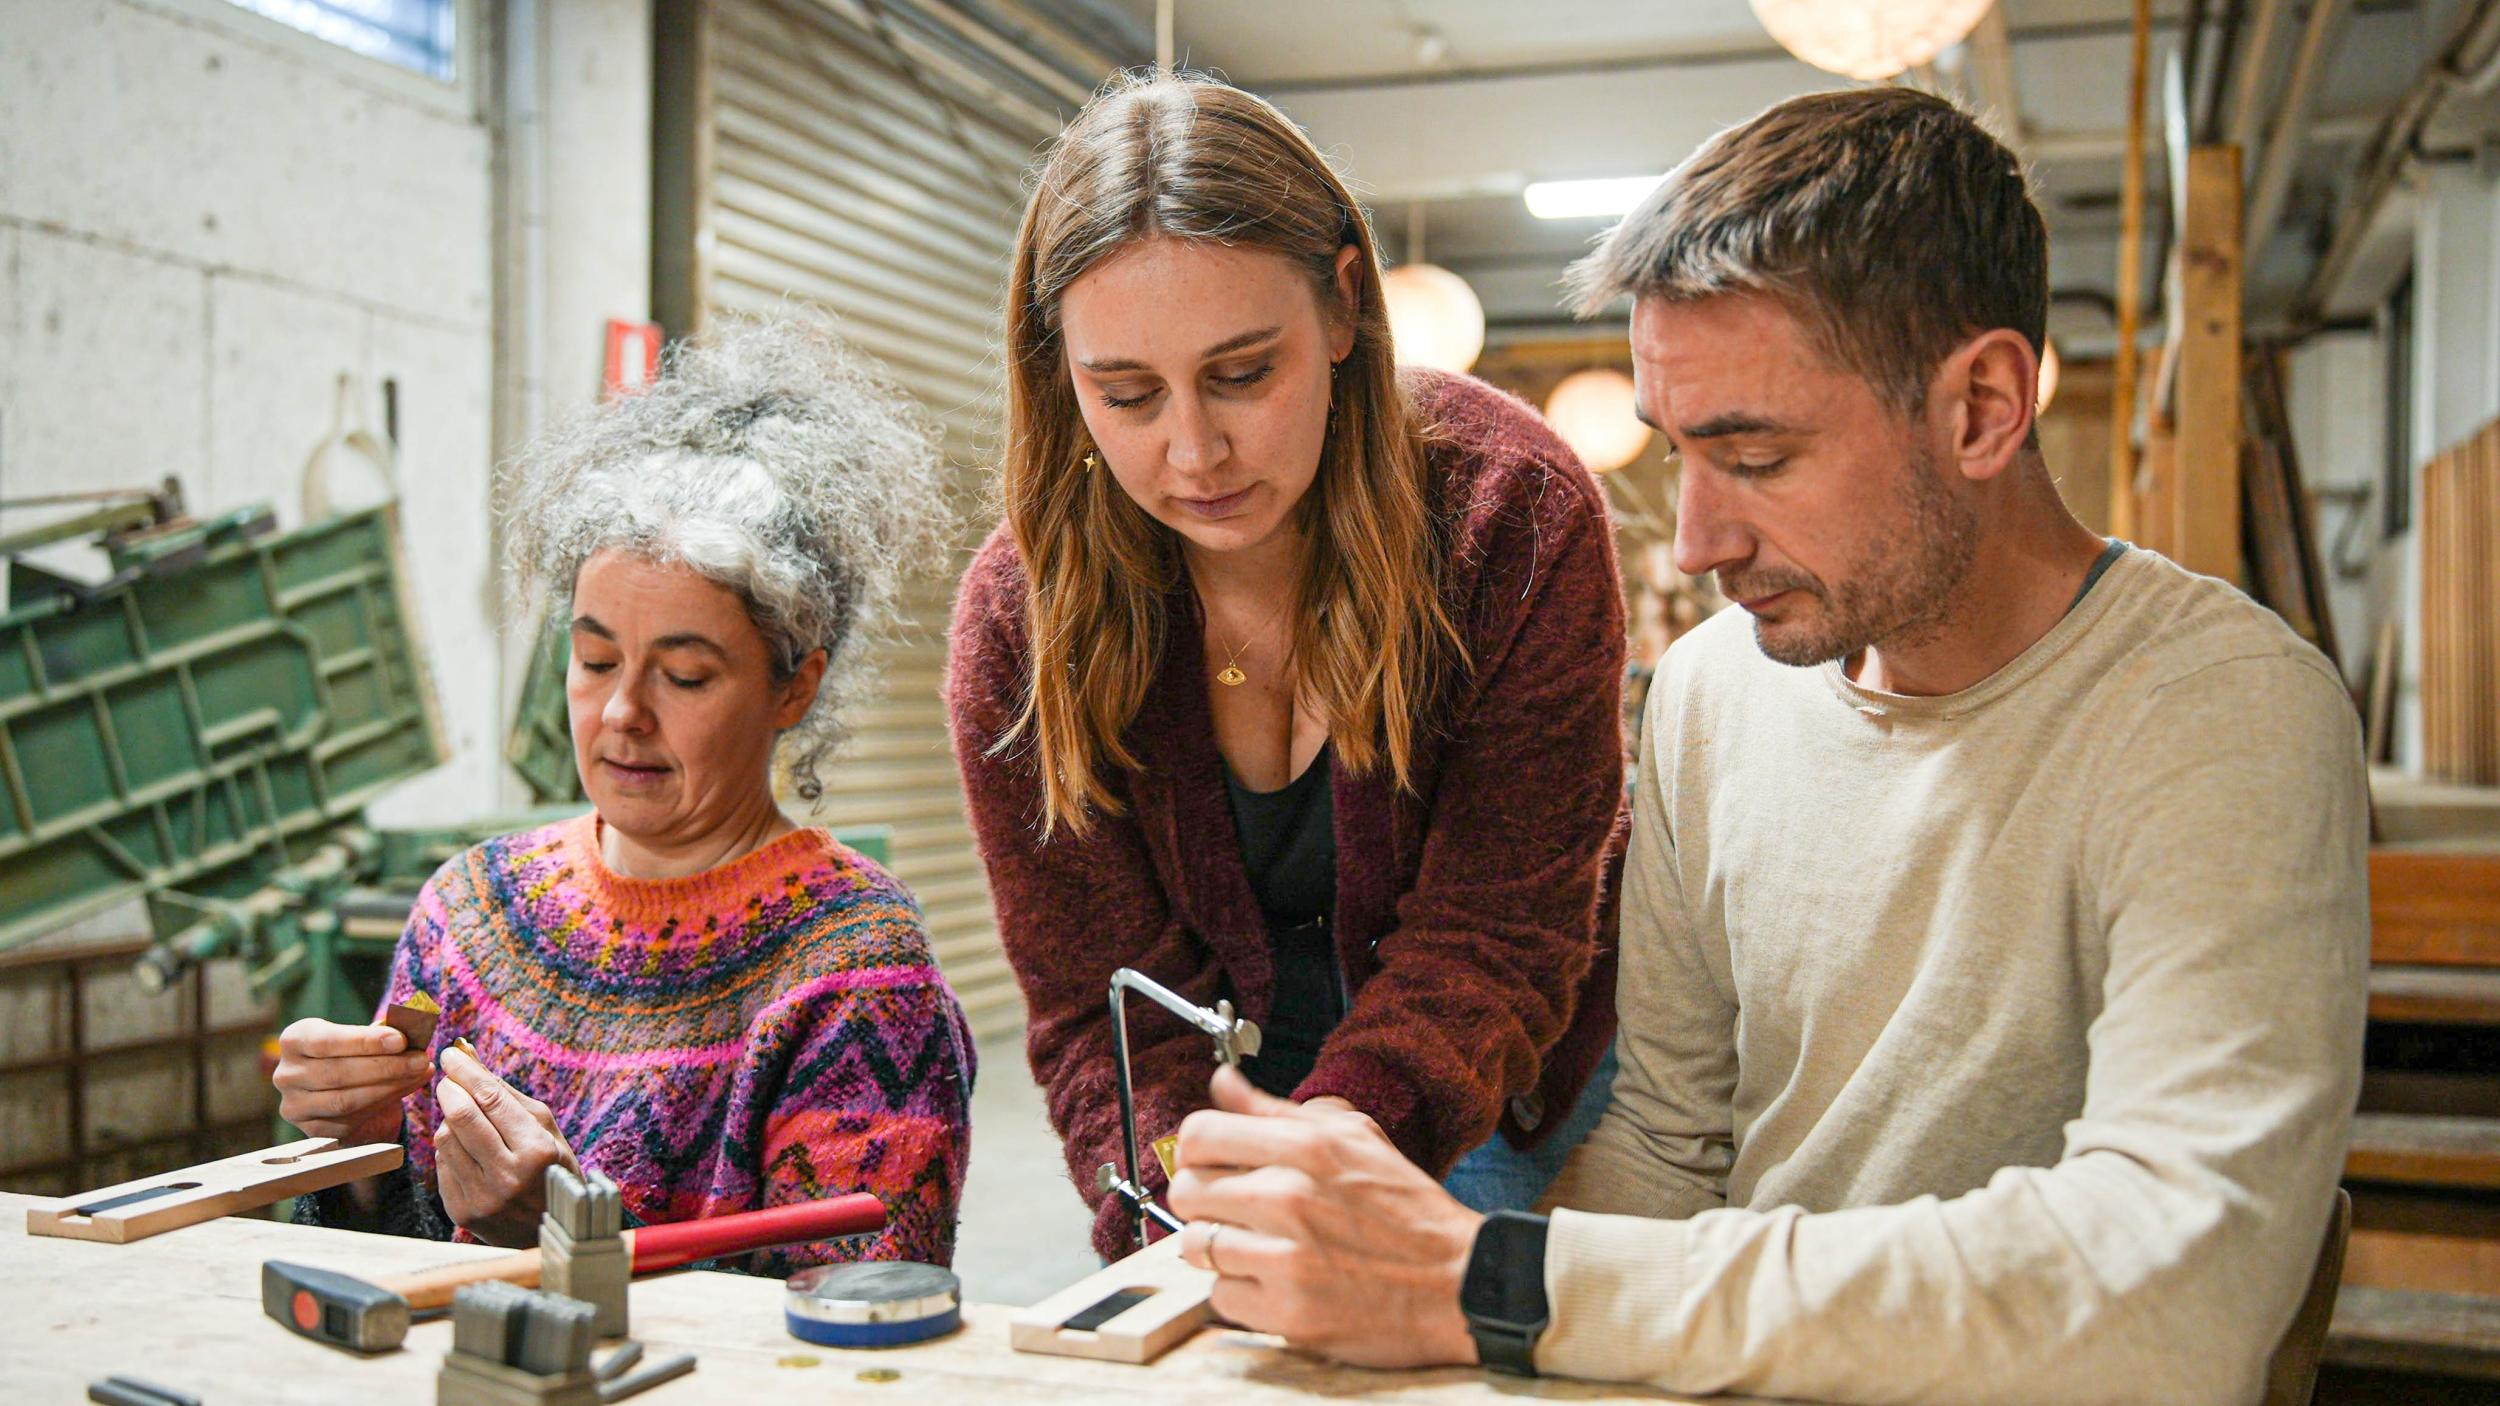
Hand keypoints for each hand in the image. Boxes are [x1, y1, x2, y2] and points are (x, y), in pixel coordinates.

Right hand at [273, 1018, 426, 1146]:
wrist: (344, 1089)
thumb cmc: (353, 1054)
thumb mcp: (362, 1036)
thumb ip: (382, 1031)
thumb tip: (412, 1026)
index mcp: (294, 1040)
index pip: (326, 1041)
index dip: (364, 1041)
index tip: (401, 1040)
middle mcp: (286, 1074)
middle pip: (337, 1073)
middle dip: (385, 1066)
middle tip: (420, 1059)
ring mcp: (296, 1106)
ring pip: (345, 1100)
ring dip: (390, 1086)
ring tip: (419, 1072)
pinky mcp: (313, 1129)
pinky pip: (351, 1120)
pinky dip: (384, 1104)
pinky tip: (406, 1088)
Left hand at [432, 1046, 579, 1246]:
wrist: (551, 1231)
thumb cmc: (552, 1170)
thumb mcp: (546, 1131)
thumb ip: (508, 1095)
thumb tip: (472, 1058)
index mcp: (536, 1151)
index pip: (491, 1099)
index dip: (467, 1071)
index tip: (452, 1053)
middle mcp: (507, 1176)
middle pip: (461, 1116)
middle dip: (450, 1089)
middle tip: (448, 1076)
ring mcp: (482, 1198)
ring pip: (445, 1140)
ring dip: (449, 1120)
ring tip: (465, 1118)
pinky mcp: (461, 1212)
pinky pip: (443, 1164)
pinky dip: (450, 1148)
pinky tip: (467, 1148)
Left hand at [1168, 1065, 1482, 1368]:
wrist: (1460, 1283)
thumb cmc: (1409, 1211)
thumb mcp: (1355, 1138)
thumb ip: (1277, 1110)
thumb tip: (1223, 1083)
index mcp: (1307, 1146)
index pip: (1198, 1134)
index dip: (1197, 1151)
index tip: (1211, 1166)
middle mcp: (1290, 1197)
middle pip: (1185, 1190)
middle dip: (1204, 1201)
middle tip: (1233, 1210)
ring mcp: (1286, 1258)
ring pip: (1195, 1245)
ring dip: (1219, 1249)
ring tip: (1255, 1248)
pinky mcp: (1288, 1312)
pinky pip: (1220, 1296)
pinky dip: (1240, 1292)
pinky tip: (1272, 1281)